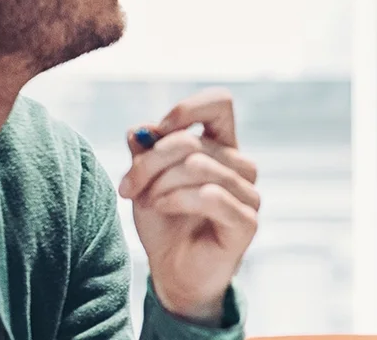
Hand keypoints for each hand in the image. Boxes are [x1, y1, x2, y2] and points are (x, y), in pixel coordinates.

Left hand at [118, 88, 259, 324]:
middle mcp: (240, 165)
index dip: (188, 109)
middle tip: (127, 186)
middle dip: (150, 162)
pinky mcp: (247, 221)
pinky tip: (162, 207)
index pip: (219, 103)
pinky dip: (178, 199)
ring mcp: (248, 193)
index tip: (159, 130)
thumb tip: (140, 129)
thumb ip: (145, 154)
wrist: (172, 273)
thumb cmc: (164, 224)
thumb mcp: (146, 183)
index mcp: (221, 146)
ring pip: (199, 166)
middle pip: (192, 141)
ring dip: (161, 184)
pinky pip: (211, 196)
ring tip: (146, 202)